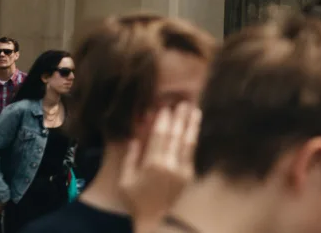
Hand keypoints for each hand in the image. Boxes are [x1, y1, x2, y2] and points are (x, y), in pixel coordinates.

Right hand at [120, 103, 201, 231]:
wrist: (153, 217)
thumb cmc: (135, 198)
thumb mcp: (125, 179)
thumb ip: (131, 157)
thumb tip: (136, 136)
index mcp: (151, 164)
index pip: (158, 136)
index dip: (162, 121)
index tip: (165, 108)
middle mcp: (168, 164)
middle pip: (175, 136)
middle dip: (178, 118)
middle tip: (182, 103)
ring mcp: (181, 169)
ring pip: (187, 142)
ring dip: (191, 125)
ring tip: (194, 110)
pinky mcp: (189, 174)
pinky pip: (191, 153)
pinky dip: (193, 139)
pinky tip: (194, 129)